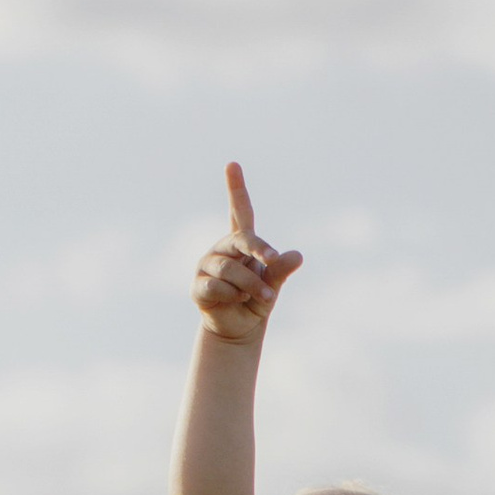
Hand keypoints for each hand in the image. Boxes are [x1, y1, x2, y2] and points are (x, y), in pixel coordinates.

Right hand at [192, 161, 300, 348]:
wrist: (238, 330)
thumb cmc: (257, 300)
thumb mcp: (273, 285)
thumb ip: (280, 270)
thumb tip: (297, 256)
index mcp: (240, 243)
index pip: (239, 211)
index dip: (236, 188)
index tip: (233, 165)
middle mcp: (221, 249)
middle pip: (240, 240)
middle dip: (258, 249)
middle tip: (272, 260)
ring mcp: (206, 266)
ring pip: (229, 269)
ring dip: (251, 284)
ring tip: (263, 296)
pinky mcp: (198, 286)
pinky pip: (215, 286)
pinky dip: (232, 295)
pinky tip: (238, 300)